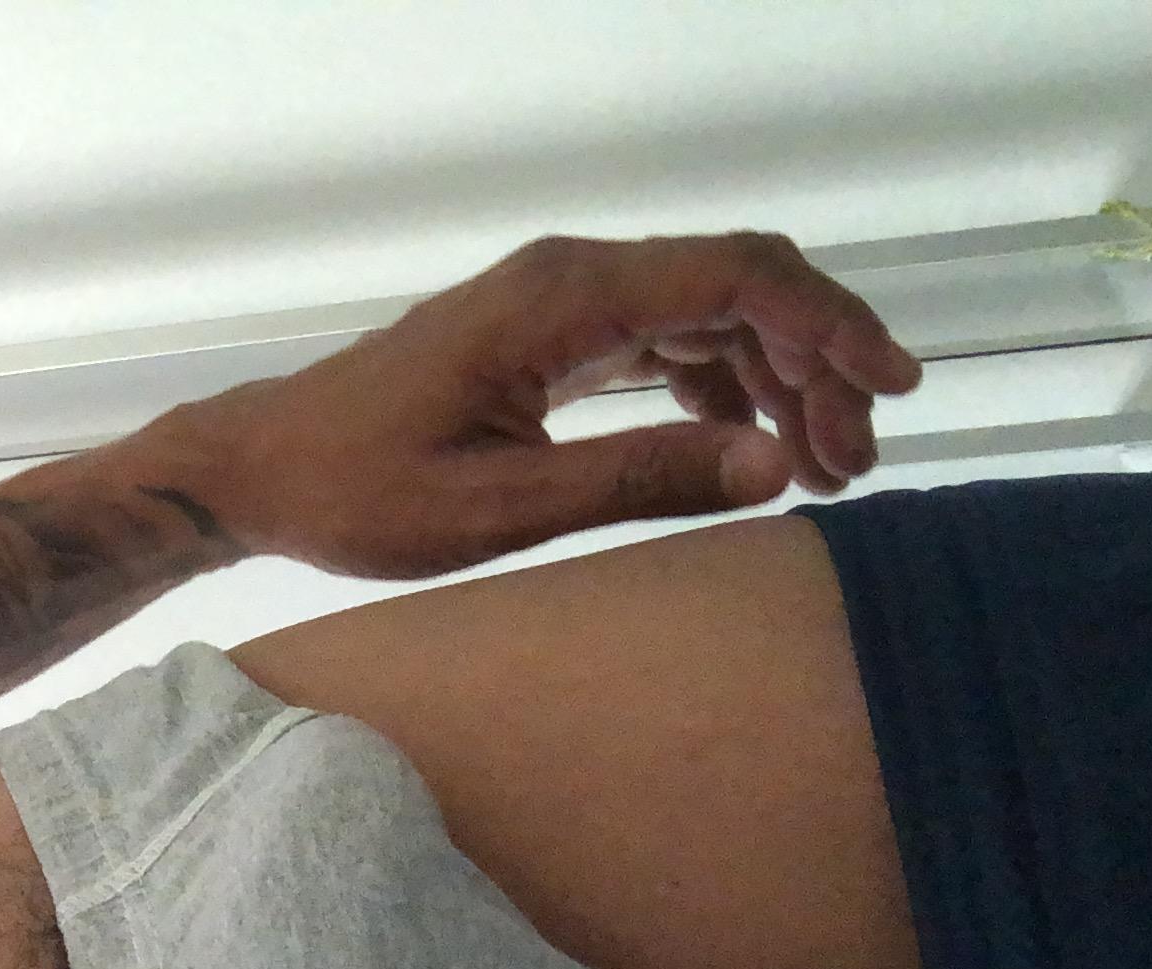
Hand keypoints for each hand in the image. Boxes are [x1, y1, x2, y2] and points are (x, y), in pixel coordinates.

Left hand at [165, 231, 924, 579]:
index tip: (891, 388)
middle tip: (856, 463)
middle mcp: (569, 281)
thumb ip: (638, 482)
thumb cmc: (358, 492)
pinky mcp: (543, 339)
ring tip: (819, 471)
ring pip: (706, 317)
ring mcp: (556, 305)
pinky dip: (718, 390)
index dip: (829, 324)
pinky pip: (660, 343)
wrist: (260, 471)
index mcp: (563, 301)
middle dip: (816, 365)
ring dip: (775, 383)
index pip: (736, 277)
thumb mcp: (501, 509)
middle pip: (737, 288)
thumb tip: (774, 469)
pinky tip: (744, 453)